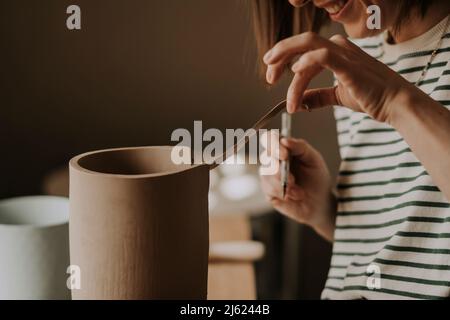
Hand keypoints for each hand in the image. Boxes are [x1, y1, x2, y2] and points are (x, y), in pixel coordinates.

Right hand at [259, 131, 335, 239]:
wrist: (320, 202)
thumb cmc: (317, 178)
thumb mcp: (314, 159)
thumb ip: (301, 147)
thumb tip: (284, 140)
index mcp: (284, 149)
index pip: (270, 139)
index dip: (273, 144)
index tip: (284, 155)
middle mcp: (273, 161)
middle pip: (265, 156)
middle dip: (278, 168)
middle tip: (292, 180)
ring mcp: (269, 176)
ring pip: (266, 174)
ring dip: (283, 183)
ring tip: (299, 192)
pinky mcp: (268, 191)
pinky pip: (268, 188)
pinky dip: (282, 193)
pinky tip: (294, 196)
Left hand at [263, 32, 417, 123]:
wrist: (396, 104)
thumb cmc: (372, 98)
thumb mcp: (338, 96)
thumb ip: (318, 96)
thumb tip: (301, 102)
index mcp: (336, 52)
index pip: (303, 49)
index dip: (283, 60)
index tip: (272, 75)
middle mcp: (339, 48)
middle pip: (301, 41)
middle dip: (279, 55)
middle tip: (268, 75)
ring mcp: (344, 54)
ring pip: (307, 47)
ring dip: (286, 64)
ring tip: (278, 87)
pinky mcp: (349, 64)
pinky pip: (322, 55)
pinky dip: (305, 62)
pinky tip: (295, 73)